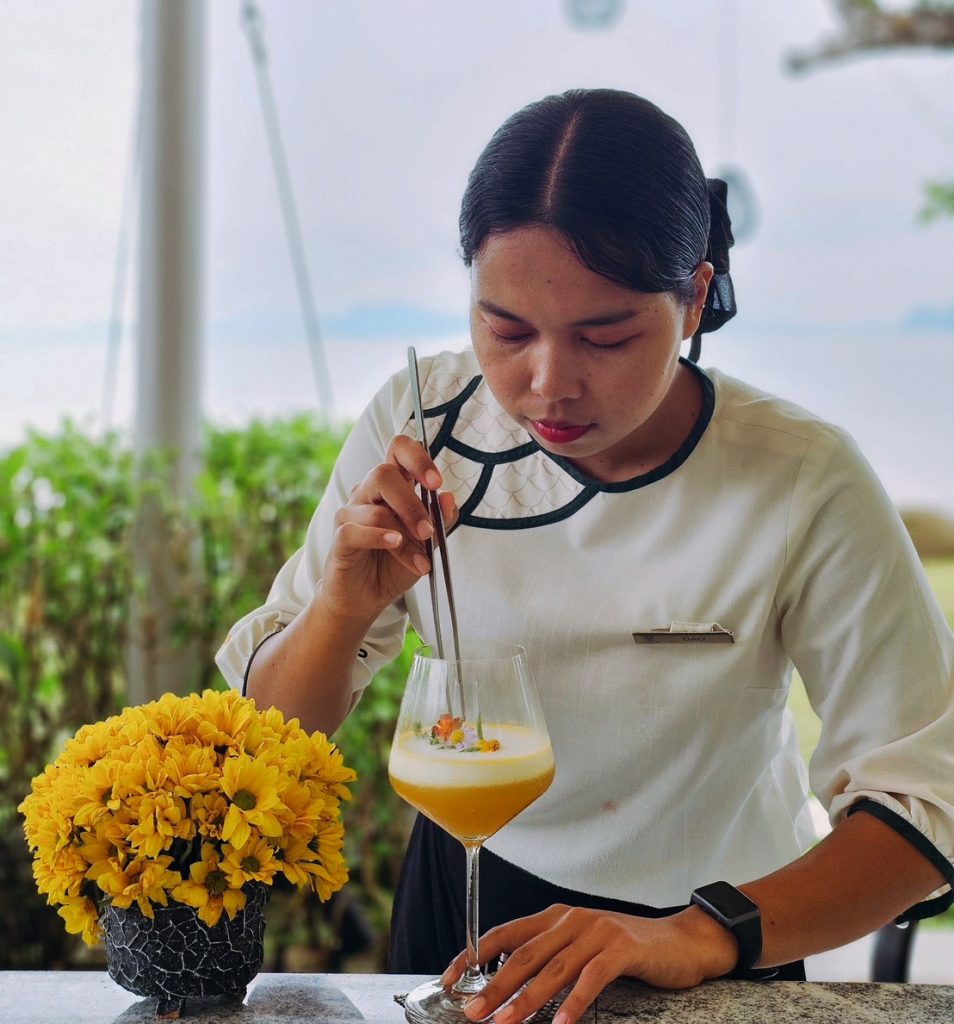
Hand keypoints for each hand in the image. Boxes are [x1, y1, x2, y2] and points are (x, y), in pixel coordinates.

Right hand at [320, 434, 457, 622]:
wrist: (368, 598)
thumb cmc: (395, 564)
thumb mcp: (428, 544)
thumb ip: (440, 520)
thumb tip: (448, 496)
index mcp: (392, 487)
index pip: (398, 449)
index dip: (417, 458)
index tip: (435, 482)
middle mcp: (368, 493)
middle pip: (383, 473)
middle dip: (412, 503)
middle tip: (428, 531)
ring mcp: (350, 513)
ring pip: (376, 509)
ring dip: (405, 537)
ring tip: (421, 560)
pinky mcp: (339, 538)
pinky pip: (355, 530)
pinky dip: (380, 537)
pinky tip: (395, 545)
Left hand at [442, 904, 737, 1023]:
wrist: (681, 941)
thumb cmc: (626, 949)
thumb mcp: (581, 945)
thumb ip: (548, 956)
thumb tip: (505, 982)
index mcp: (555, 917)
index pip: (505, 933)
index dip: (474, 954)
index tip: (448, 978)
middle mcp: (572, 920)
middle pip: (524, 955)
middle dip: (494, 986)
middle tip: (472, 1013)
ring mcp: (597, 932)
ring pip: (554, 969)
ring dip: (527, 1001)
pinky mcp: (622, 950)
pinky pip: (592, 979)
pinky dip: (575, 1004)